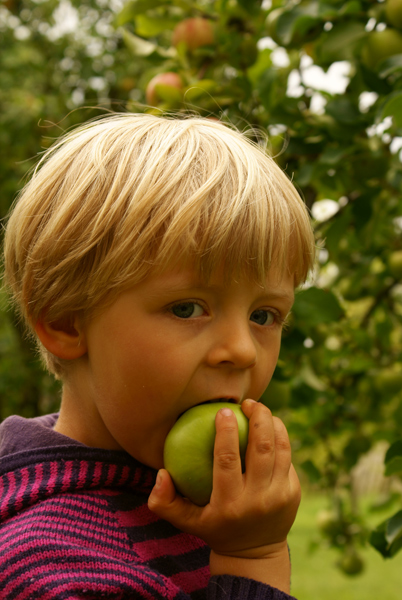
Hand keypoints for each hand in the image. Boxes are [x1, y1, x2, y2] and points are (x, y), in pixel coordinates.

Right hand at [148, 399, 300, 559]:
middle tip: (248, 402)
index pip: (228, 460)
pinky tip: (269, 426)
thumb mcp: (186, 521)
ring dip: (273, 423)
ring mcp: (280, 496)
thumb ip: (165, 501)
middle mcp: (258, 500)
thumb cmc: (214, 528)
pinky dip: (280, 438)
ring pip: (281, 449)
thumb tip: (161, 473)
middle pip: (262, 448)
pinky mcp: (293, 493)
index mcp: (229, 504)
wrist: (254, 555)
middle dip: (258, 418)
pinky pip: (288, 457)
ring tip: (260, 409)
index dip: (226, 431)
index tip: (223, 411)